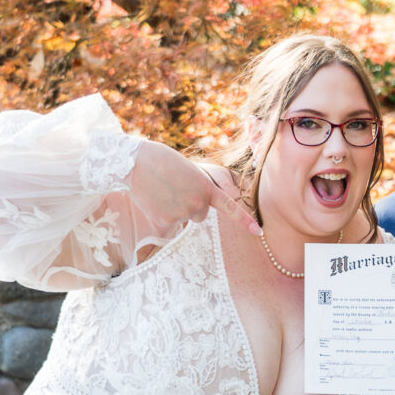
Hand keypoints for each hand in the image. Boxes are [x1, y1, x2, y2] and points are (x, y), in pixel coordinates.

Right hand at [128, 140, 260, 234]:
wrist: (136, 162)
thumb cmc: (162, 162)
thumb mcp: (189, 173)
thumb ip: (198, 190)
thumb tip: (196, 209)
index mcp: (207, 188)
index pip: (230, 207)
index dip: (245, 221)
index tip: (258, 232)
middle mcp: (198, 203)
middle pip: (199, 216)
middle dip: (190, 207)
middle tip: (174, 189)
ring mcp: (181, 213)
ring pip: (183, 219)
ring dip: (175, 211)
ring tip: (162, 192)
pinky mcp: (165, 221)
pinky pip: (167, 227)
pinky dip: (159, 217)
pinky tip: (152, 202)